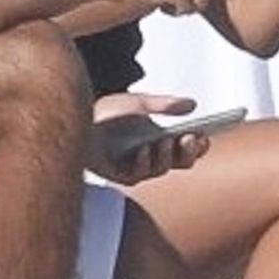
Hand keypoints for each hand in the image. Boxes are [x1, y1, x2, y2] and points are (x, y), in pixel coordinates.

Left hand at [87, 92, 210, 184]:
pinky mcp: (120, 175)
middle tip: (190, 139)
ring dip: (166, 155)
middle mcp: (151, 155)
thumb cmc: (104, 113)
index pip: (187, 148)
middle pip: (181, 162)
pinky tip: (143, 150)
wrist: (74, 119)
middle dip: (189, 151)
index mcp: (159, 139)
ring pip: (162, 169)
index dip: (198, 145)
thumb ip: (164, 105)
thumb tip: (192, 104)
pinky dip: (143, 162)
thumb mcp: (138, 103)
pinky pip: (138, 175)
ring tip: (164, 141)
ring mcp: (136, 167)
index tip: (204, 135)